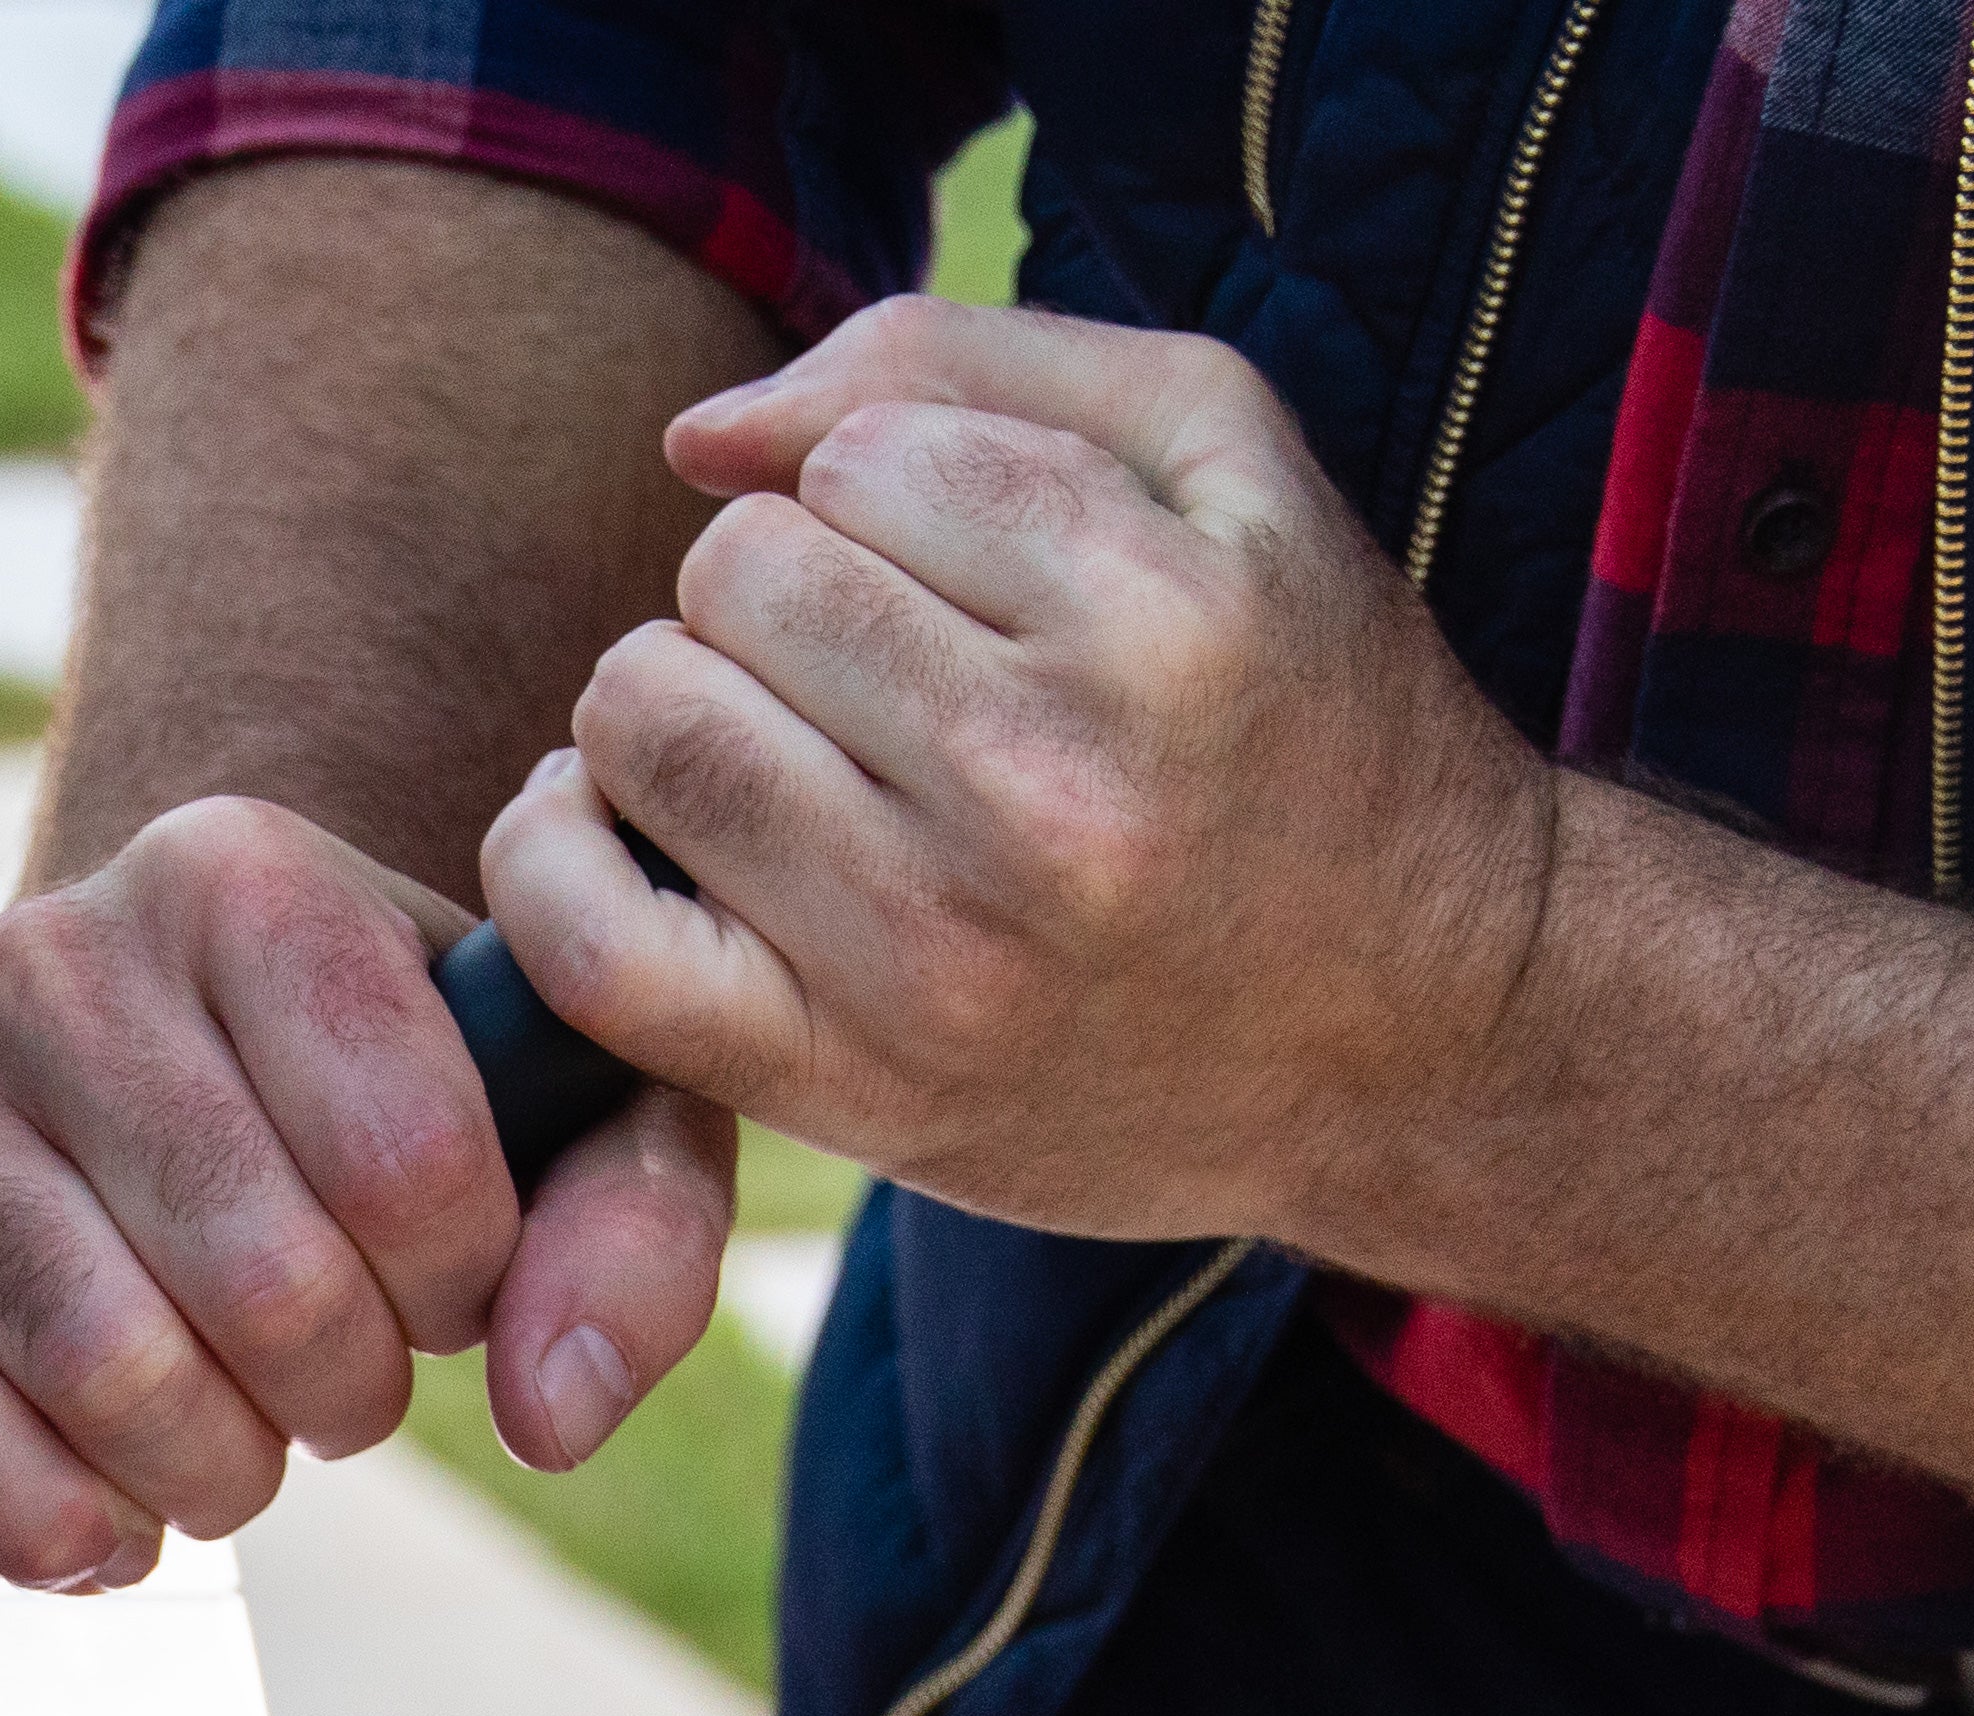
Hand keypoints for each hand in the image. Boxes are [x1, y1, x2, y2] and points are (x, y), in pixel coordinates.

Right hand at [0, 795, 741, 1587]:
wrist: (166, 1065)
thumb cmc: (394, 1094)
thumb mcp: (568, 1114)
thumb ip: (631, 1228)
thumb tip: (551, 1413)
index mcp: (240, 875)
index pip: (409, 1162)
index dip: (465, 1285)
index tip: (447, 1274)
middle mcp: (50, 956)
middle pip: (267, 1285)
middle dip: (349, 1392)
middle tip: (340, 1373)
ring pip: (105, 1367)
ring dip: (215, 1469)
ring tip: (235, 1431)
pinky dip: (42, 1520)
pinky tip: (108, 1522)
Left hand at [479, 296, 1561, 1255]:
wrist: (1419, 1037)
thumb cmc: (1298, 722)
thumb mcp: (1219, 469)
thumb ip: (963, 369)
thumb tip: (697, 437)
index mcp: (1157, 623)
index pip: (856, 461)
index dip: (882, 494)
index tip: (970, 583)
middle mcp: (1046, 795)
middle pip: (734, 579)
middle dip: (777, 597)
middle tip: (874, 679)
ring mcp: (935, 960)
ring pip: (650, 721)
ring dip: (683, 710)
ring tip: (786, 753)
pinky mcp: (848, 1089)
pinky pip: (588, 941)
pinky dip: (554, 854)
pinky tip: (622, 826)